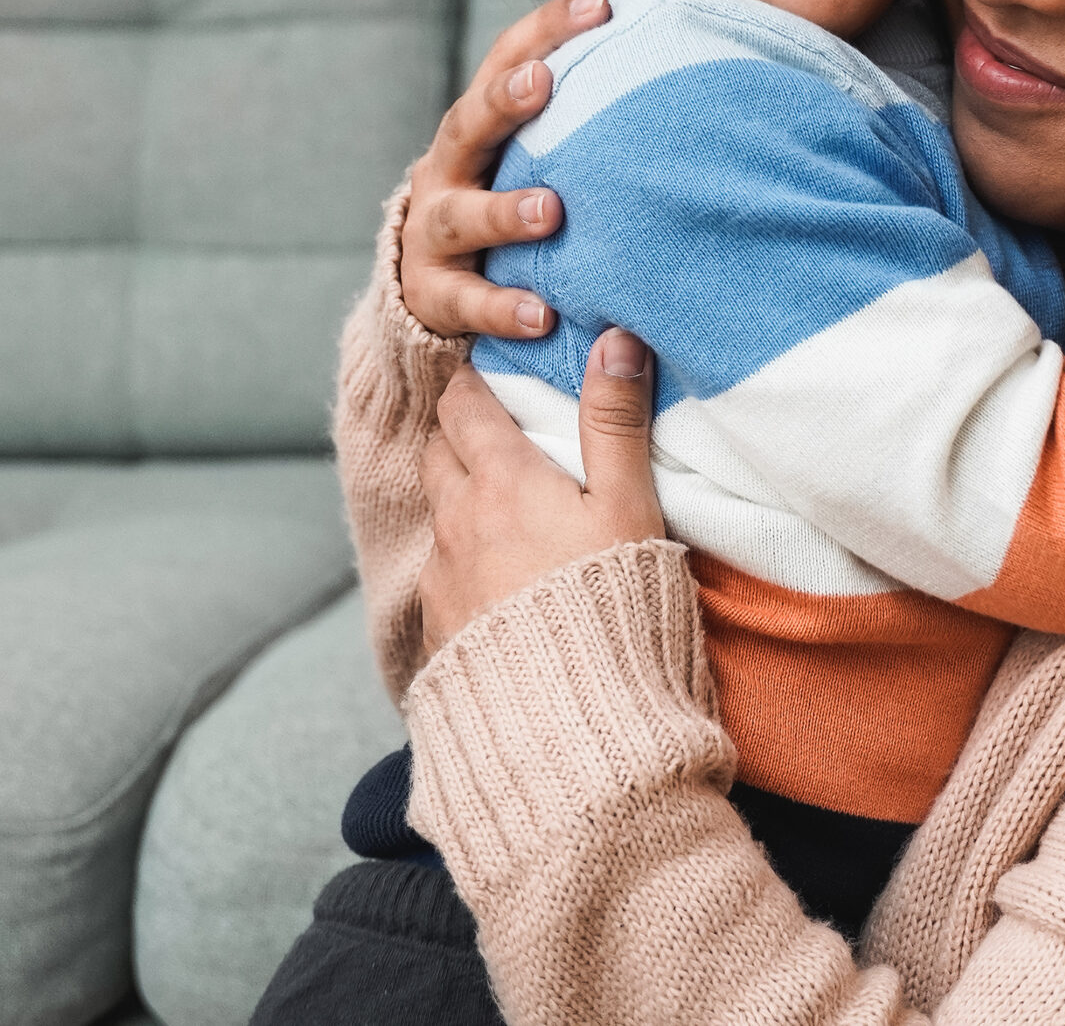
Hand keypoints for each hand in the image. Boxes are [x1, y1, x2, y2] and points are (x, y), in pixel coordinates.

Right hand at [403, 0, 609, 338]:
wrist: (428, 286)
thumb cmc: (502, 200)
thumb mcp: (527, 154)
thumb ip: (578, 116)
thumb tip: (668, 53)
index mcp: (477, 125)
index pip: (506, 61)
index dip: (547, 30)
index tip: (602, 4)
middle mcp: (448, 169)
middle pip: (467, 125)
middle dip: (503, 102)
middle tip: (544, 82)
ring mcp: (435, 232)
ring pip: (463, 217)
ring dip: (506, 211)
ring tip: (551, 211)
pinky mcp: (436, 294)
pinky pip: (469, 302)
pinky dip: (504, 308)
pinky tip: (543, 315)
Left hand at [415, 331, 667, 657]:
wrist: (572, 725)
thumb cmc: (611, 605)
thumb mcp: (627, 506)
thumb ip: (616, 422)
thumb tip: (616, 338)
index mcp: (500, 482)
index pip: (463, 405)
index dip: (474, 383)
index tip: (492, 374)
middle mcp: (457, 524)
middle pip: (437, 453)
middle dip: (460, 435)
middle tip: (500, 435)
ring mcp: (442, 582)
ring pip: (438, 518)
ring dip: (461, 503)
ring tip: (505, 512)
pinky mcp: (442, 634)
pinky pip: (441, 580)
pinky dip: (464, 566)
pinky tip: (500, 585)